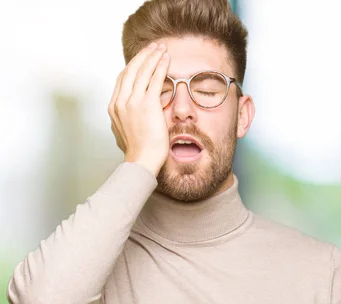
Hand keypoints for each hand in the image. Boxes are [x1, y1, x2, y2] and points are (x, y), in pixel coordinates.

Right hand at [108, 42, 170, 176]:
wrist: (141, 160)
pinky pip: (154, 80)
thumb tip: (139, 112)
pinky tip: (166, 59)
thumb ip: (131, 117)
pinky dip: (160, 67)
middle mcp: (120, 101)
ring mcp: (132, 102)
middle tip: (153, 46)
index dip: (134, 65)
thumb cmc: (139, 151)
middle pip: (131, 70)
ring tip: (162, 48)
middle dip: (143, 56)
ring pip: (142, 71)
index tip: (143, 58)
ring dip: (152, 56)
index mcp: (114, 107)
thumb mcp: (127, 130)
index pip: (123, 79)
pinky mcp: (146, 104)